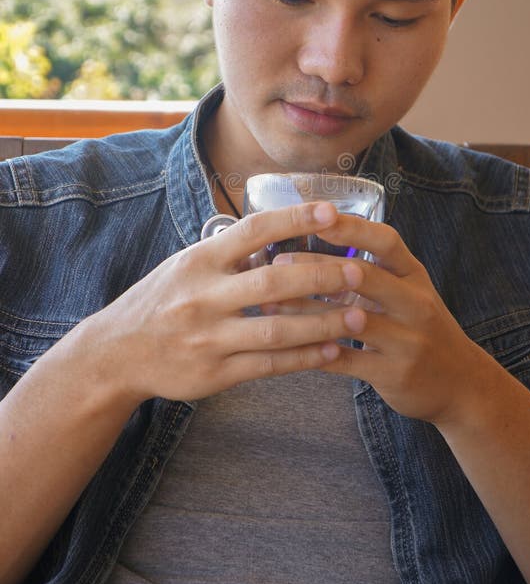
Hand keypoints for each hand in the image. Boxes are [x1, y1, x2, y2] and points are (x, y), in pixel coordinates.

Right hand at [81, 202, 367, 404]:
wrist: (116, 354)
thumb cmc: (160, 301)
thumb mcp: (186, 266)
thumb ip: (230, 254)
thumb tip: (281, 233)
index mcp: (200, 261)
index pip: (253, 230)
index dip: (294, 218)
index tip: (331, 210)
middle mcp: (204, 296)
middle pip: (274, 281)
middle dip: (322, 276)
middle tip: (359, 273)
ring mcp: (210, 337)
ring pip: (278, 328)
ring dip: (323, 323)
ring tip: (360, 316)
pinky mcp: (215, 372)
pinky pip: (269, 364)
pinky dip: (304, 357)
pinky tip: (332, 351)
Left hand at [271, 210, 488, 426]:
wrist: (461, 383)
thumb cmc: (422, 327)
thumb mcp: (410, 290)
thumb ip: (375, 268)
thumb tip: (319, 238)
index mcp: (415, 276)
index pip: (386, 241)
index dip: (351, 227)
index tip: (316, 216)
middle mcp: (415, 304)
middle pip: (365, 277)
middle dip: (316, 269)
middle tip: (278, 264)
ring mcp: (407, 340)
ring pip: (349, 321)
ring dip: (306, 311)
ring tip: (270, 305)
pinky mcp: (394, 374)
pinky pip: (347, 360)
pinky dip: (314, 351)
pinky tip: (286, 344)